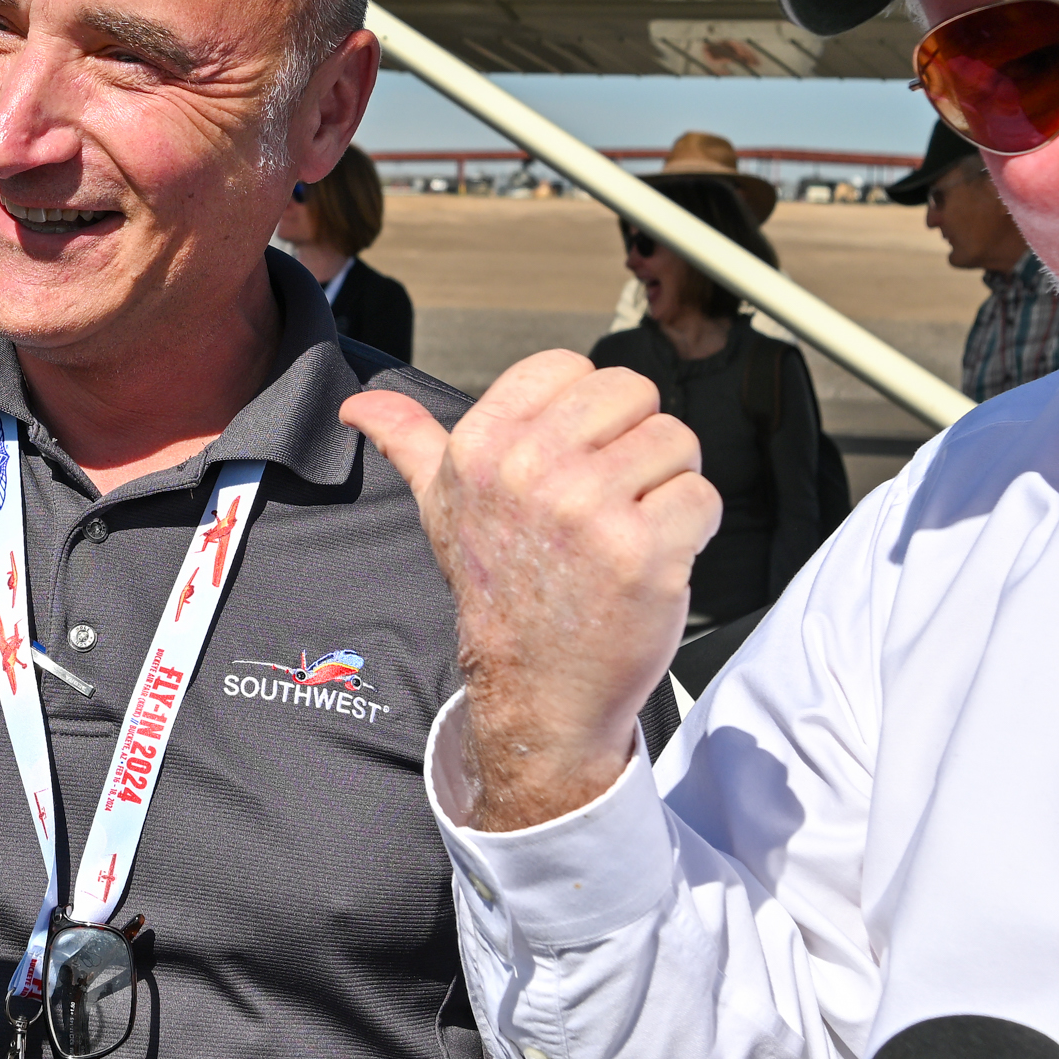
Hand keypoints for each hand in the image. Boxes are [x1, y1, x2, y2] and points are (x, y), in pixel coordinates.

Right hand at [343, 353, 715, 831]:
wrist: (534, 691)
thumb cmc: (497, 593)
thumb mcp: (440, 508)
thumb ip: (407, 441)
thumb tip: (357, 405)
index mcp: (481, 445)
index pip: (569, 367)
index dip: (586, 415)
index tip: (572, 464)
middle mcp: (530, 470)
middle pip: (633, 393)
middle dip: (635, 443)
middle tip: (611, 498)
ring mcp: (588, 510)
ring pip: (676, 440)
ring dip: (668, 486)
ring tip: (630, 530)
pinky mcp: (643, 551)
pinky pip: (701, 495)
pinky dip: (693, 529)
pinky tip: (654, 560)